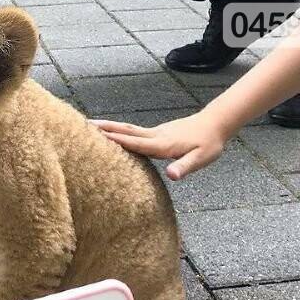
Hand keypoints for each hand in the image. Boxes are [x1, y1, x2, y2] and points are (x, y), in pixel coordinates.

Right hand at [90, 112, 229, 180]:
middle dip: (105, 128)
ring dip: (109, 127)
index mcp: (163, 144)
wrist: (216, 123)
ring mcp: (156, 132)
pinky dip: (120, 130)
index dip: (116, 140)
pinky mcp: (157, 133)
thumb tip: (172, 175)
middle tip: (83, 124)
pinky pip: (134, 131)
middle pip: (126, 131)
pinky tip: (114, 133)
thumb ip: (185, 166)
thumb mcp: (201, 158)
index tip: (96, 136)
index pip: (135, 142)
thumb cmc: (209, 143)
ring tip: (90, 126)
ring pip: (128, 129)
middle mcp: (156, 136)